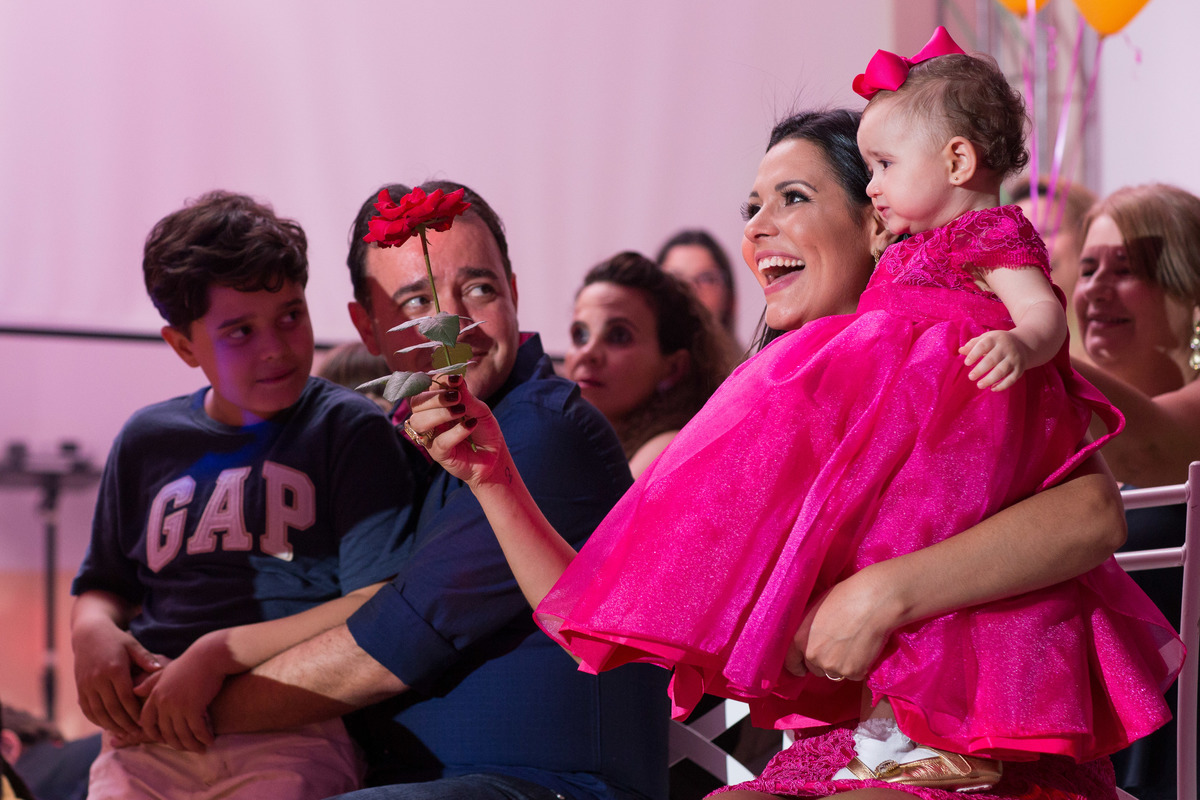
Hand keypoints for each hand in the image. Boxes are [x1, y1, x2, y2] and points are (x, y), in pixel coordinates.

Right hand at [72, 619, 162, 736]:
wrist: (88, 633)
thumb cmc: (116, 639)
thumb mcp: (133, 645)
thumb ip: (146, 659)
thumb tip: (160, 670)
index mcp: (114, 669)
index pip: (126, 698)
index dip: (135, 712)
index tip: (145, 722)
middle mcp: (98, 679)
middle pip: (112, 708)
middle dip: (125, 723)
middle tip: (137, 734)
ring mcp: (86, 684)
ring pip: (98, 712)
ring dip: (110, 725)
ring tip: (124, 733)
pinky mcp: (79, 687)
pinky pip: (87, 709)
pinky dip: (96, 719)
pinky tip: (107, 725)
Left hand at [135, 642, 222, 752]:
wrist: (209, 656)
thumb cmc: (190, 663)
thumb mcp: (166, 672)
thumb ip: (151, 683)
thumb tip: (135, 690)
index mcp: (155, 695)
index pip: (148, 722)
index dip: (155, 734)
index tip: (166, 740)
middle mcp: (163, 703)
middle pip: (166, 733)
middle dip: (178, 744)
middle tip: (188, 748)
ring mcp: (177, 707)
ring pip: (182, 735)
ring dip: (192, 745)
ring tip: (202, 749)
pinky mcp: (193, 708)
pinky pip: (197, 730)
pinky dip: (204, 737)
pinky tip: (210, 740)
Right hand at [407, 375, 509, 488]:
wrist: (495, 456)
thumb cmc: (484, 431)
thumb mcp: (479, 409)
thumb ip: (466, 396)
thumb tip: (456, 378)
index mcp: (436, 406)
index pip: (425, 389)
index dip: (437, 381)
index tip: (455, 379)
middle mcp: (429, 420)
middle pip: (416, 404)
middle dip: (435, 397)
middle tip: (457, 397)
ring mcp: (431, 438)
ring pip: (419, 422)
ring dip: (440, 413)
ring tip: (461, 411)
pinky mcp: (438, 455)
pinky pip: (439, 442)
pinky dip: (455, 432)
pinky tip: (470, 426)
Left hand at [785, 568, 897, 681]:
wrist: (873, 603)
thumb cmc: (844, 598)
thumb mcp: (815, 611)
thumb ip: (809, 631)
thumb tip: (811, 639)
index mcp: (800, 640)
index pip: (792, 663)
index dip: (798, 666)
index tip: (803, 669)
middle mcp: (814, 657)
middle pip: (815, 669)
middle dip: (824, 662)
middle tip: (838, 647)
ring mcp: (834, 666)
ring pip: (835, 673)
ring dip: (841, 665)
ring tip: (853, 645)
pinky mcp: (853, 672)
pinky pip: (854, 674)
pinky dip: (859, 666)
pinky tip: (864, 648)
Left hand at [959, 330, 1030, 390]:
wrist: (1023, 344)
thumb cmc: (998, 343)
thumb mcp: (986, 338)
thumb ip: (973, 344)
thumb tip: (960, 351)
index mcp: (995, 339)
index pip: (983, 345)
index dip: (974, 354)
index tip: (966, 363)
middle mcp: (1006, 348)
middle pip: (993, 359)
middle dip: (981, 369)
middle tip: (971, 377)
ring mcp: (1014, 359)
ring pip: (1002, 370)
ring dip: (990, 379)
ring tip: (979, 385)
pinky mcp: (1019, 369)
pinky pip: (1012, 379)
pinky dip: (1003, 385)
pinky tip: (992, 388)